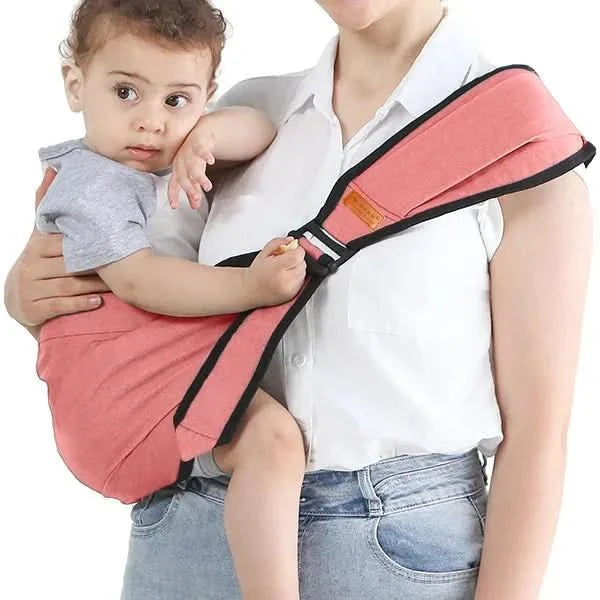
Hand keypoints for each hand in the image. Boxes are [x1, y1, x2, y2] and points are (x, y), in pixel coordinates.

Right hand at [3, 168, 109, 329]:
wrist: (20, 300)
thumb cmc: (40, 262)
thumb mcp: (40, 235)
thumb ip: (46, 205)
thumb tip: (53, 169)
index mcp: (36, 245)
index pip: (65, 240)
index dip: (88, 240)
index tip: (111, 238)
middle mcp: (30, 265)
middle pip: (69, 263)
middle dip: (97, 264)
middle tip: (124, 265)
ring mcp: (30, 287)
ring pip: (68, 284)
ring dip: (95, 286)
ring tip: (118, 285)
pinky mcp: (33, 308)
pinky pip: (60, 304)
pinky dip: (80, 304)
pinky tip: (98, 302)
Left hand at [168, 126, 215, 209]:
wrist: (199, 134)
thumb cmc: (193, 157)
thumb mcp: (193, 175)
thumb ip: (194, 190)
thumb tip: (195, 206)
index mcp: (178, 171)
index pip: (174, 185)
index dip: (173, 195)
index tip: (174, 206)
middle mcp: (181, 163)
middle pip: (183, 177)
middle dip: (189, 189)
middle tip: (197, 198)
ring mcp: (188, 153)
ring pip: (192, 167)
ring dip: (199, 177)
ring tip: (207, 186)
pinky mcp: (198, 144)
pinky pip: (201, 150)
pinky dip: (205, 155)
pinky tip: (210, 161)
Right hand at [246, 237, 306, 305]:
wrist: (251, 290)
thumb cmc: (256, 273)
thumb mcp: (264, 253)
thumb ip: (277, 243)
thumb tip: (291, 240)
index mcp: (277, 268)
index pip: (298, 256)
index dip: (297, 250)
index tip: (292, 250)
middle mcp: (285, 280)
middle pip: (302, 264)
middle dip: (296, 259)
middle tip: (285, 260)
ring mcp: (290, 289)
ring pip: (303, 272)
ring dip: (297, 268)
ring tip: (284, 269)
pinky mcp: (293, 294)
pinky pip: (302, 281)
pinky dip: (296, 277)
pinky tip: (286, 277)